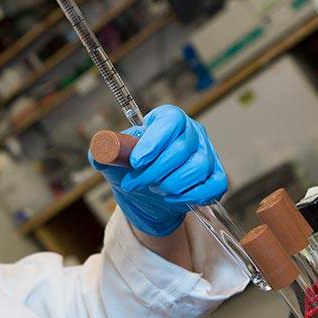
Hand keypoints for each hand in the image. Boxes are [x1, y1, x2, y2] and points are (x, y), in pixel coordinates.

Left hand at [89, 106, 227, 236]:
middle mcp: (192, 132)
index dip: (154, 141)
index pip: (170, 121)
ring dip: (171, 185)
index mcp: (168, 119)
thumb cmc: (134, 169)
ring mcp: (207, 154)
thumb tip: (101, 149)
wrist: (148, 193)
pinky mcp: (216, 176)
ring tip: (154, 189)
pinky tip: (172, 198)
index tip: (136, 161)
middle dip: (154, 172)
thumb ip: (103, 151)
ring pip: (197, 168)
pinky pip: (214, 186)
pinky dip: (192, 196)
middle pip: (182, 148)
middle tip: (134, 183)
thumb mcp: (113, 159)